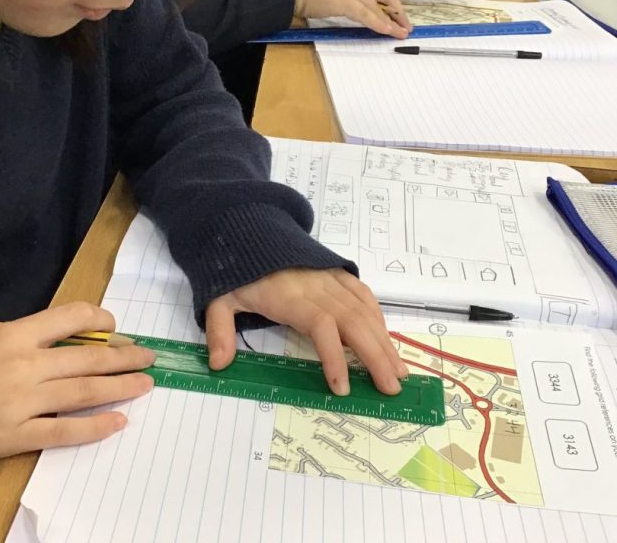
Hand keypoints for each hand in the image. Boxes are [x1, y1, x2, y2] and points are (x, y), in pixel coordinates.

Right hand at [0, 302, 154, 457]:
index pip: (70, 317)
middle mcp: (24, 365)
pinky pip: (64, 430)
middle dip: (124, 356)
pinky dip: (95, 426)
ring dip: (120, 386)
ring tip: (145, 383)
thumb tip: (71, 336)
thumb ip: (25, 338)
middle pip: (88, 358)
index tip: (115, 327)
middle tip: (148, 356)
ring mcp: (22, 402)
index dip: (99, 319)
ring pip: (84, 391)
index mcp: (15, 335)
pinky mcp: (16, 435)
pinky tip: (119, 420)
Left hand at [205, 268, 408, 395]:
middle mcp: (317, 286)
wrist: (249, 229)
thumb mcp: (219, 298)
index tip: (341, 388)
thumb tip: (217, 364)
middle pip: (353, 321)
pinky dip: (378, 318)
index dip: (335, 356)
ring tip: (398, 372)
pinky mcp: (338, 273)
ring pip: (364, 310)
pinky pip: (363, 295)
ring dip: (384, 341)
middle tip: (391, 388)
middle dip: (376, 355)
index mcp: (289, 296)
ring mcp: (331, 278)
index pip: (321, 325)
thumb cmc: (237, 270)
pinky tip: (387, 340)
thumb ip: (219, 330)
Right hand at [291, 0, 411, 37]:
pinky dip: (378, 24)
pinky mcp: (344, 2)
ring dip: (391, 22)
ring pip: (377, 7)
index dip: (391, 2)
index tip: (398, 12)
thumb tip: (352, 6)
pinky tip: (386, 31)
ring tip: (400, 34)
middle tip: (406, 25)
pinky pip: (366, 15)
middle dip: (398, 11)